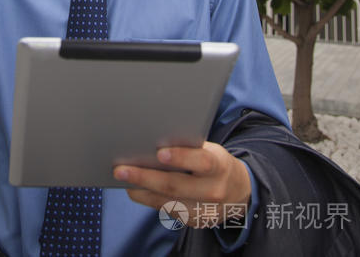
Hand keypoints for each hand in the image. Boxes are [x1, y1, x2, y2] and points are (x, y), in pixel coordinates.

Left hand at [113, 142, 250, 228]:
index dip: (181, 157)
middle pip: (176, 186)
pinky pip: (168, 210)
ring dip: (141, 190)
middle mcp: (213, 191)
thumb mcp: (211, 150)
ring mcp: (204, 210)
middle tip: (121, 170)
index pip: (202, 161)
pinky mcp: (194, 221)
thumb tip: (155, 139)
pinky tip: (134, 188)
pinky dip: (149, 199)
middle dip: (145, 177)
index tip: (159, 153)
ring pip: (167, 202)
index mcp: (220, 166)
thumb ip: (189, 147)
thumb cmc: (216, 162)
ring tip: (122, 178)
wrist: (238, 191)